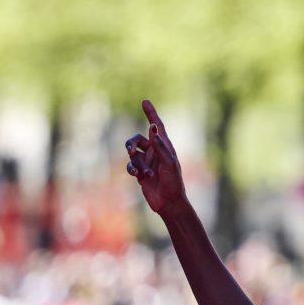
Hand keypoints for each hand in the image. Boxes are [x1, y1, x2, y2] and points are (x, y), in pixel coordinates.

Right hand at [125, 100, 185, 214]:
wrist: (169, 203)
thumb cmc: (173, 182)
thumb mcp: (168, 163)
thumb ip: (160, 145)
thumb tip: (153, 127)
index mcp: (165, 147)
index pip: (157, 126)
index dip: (151, 114)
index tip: (145, 101)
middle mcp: (155, 152)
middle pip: (137, 139)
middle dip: (131, 144)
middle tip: (130, 150)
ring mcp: (147, 162)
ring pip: (132, 154)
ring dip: (137, 164)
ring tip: (145, 174)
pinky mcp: (140, 172)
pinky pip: (130, 165)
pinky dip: (132, 170)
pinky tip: (138, 177)